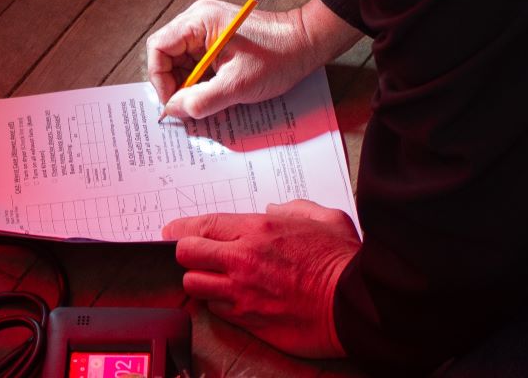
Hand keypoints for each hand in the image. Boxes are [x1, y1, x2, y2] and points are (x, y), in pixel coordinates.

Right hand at [149, 0, 361, 120]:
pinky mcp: (218, 40)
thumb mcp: (238, 85)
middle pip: (167, 55)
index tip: (174, 102)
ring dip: (189, 85)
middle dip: (175, 84)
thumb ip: (201, 100)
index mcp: (198, 21)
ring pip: (182, 61)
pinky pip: (198, 62)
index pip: (158, 48)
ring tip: (206, 102)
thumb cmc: (278, 57)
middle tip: (189, 107)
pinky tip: (216, 94)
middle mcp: (198, 20)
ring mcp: (208, 29)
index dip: (160, 79)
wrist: (307, 44)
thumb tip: (174, 110)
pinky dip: (202, 81)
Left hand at [163, 199, 359, 357]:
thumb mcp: (324, 218)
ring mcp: (242, 293)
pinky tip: (233, 300)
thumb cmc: (342, 261)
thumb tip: (274, 209)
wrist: (355, 305)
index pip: (202, 225)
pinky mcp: (248, 320)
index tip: (172, 231)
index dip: (181, 228)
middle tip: (196, 255)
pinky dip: (219, 304)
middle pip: (187, 254)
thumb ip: (294, 208)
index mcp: (259, 229)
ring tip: (214, 279)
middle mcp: (243, 260)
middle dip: (187, 254)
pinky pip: (216, 310)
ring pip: (195, 285)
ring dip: (200, 281)